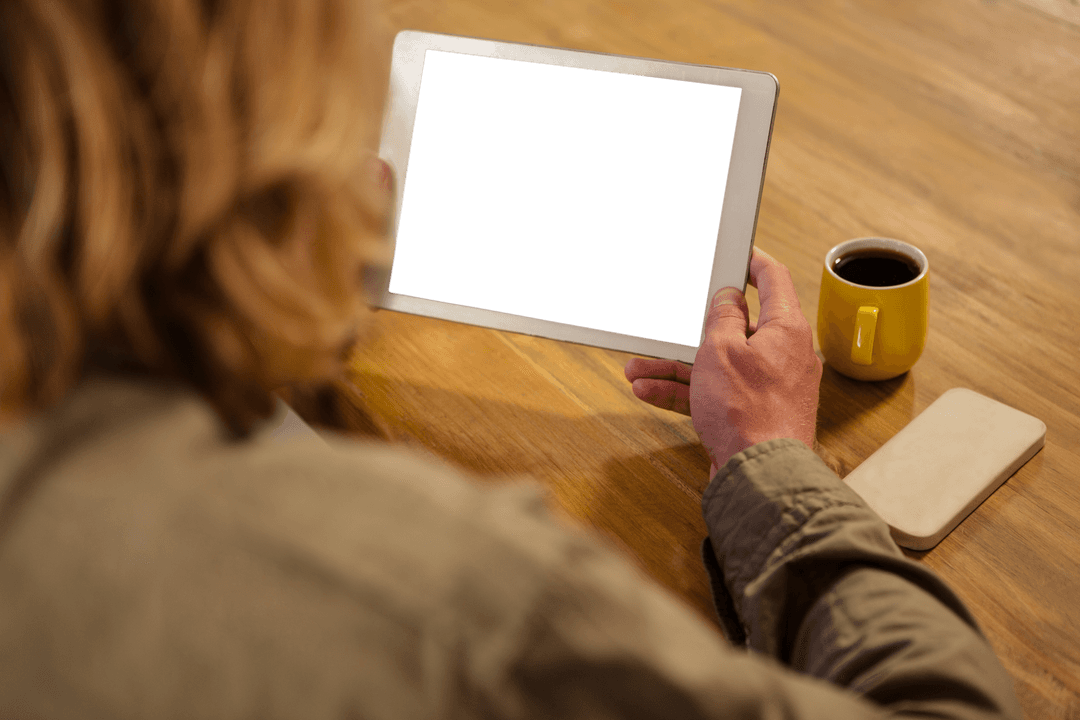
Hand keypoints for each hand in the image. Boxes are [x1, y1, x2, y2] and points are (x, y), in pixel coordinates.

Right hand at [624, 247, 821, 477]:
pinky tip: (649, 391)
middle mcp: (783, 356)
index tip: (738, 254)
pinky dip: (685, 392)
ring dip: (676, 366)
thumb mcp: (722, 350)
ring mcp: (768, 387)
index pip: (774, 281)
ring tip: (638, 369)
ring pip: (718, 366)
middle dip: (691, 330)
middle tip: (671, 319)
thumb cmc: (748, 412)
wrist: (759, 475)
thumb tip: (728, 298)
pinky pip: (715, 393)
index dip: (753, 263)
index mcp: (786, 330)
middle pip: (735, 329)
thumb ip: (723, 317)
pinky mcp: (753, 413)